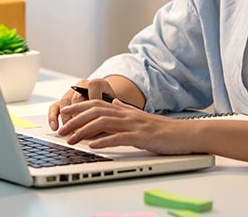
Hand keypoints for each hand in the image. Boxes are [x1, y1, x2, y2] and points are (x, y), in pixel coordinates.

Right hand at [48, 78, 116, 129]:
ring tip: (70, 132)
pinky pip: (54, 107)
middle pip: (77, 97)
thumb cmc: (110, 108)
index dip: (95, 99)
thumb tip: (103, 125)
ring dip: (67, 119)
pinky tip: (55, 127)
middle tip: (80, 129)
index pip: (94, 86)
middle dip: (78, 115)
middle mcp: (82, 85)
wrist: (105, 103)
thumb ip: (110, 111)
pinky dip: (53, 117)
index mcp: (98, 83)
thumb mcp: (114, 108)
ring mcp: (71, 93)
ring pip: (65, 102)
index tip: (96, 114)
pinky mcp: (62, 102)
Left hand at [56, 99, 196, 154]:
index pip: (97, 103)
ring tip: (71, 139)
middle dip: (75, 120)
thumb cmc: (164, 129)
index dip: (79, 106)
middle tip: (61, 129)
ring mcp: (134, 124)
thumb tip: (114, 101)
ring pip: (103, 123)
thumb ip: (126, 109)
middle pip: (95, 112)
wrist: (185, 134)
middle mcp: (127, 114)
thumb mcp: (141, 116)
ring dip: (84, 131)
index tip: (64, 111)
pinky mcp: (141, 136)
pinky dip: (104, 140)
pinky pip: (119, 137)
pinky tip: (93, 145)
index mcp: (126, 110)